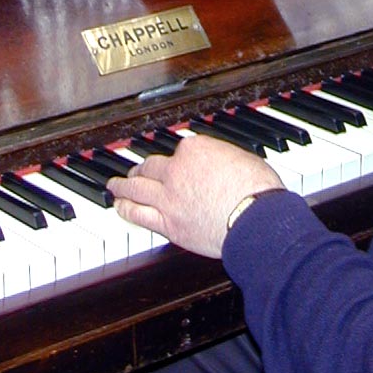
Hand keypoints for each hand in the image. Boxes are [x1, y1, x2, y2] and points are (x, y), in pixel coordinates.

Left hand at [108, 133, 283, 257]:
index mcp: (196, 149)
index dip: (177, 159)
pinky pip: (138, 214)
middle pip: (150, 166)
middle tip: (135, 171)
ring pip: (136, 188)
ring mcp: (168, 197)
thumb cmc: (257, 190)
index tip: (175, 163)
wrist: (254, 217)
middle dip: (141, 168)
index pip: (179, 150)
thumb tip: (224, 167)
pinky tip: (119, 207)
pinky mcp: (167, 223)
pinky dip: (125, 209)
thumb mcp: (244, 160)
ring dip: (122, 186)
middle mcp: (176, 170)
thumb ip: (225, 162)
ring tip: (115, 186)